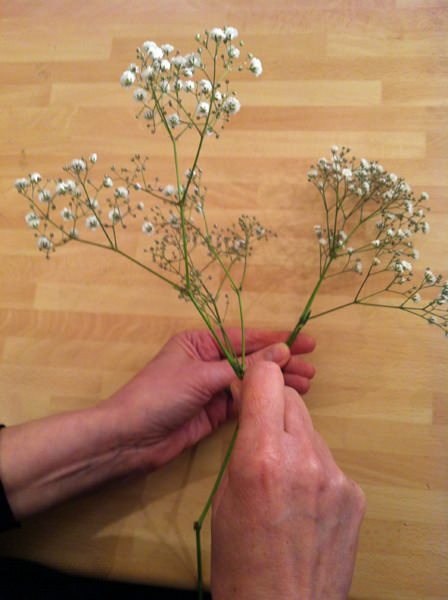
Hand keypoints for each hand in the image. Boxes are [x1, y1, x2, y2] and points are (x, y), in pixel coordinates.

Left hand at [104, 328, 315, 469]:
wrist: (131, 439)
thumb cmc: (160, 395)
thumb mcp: (204, 375)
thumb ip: (245, 366)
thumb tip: (283, 351)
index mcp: (200, 341)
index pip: (245, 337)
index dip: (276, 339)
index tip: (305, 341)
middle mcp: (208, 361)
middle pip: (251, 359)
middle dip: (281, 363)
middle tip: (312, 368)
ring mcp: (211, 388)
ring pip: (251, 382)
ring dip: (276, 383)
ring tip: (307, 384)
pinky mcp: (214, 412)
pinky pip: (244, 402)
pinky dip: (263, 401)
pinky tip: (284, 399)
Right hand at [211, 362, 364, 599]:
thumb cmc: (240, 561)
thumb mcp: (225, 495)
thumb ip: (244, 447)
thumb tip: (254, 416)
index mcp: (260, 457)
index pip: (266, 380)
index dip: (256, 377)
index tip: (250, 387)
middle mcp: (303, 457)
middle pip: (291, 400)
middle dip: (273, 408)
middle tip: (262, 434)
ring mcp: (335, 476)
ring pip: (310, 431)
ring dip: (294, 440)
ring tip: (284, 479)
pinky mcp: (354, 493)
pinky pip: (328, 461)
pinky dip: (314, 469)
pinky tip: (306, 502)